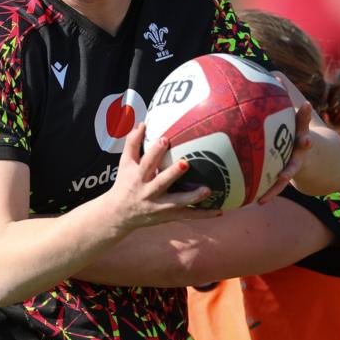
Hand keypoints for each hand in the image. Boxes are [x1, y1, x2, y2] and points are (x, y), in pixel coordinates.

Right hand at [101, 123, 222, 230]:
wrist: (119, 215)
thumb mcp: (125, 164)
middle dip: (172, 174)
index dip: (155, 151)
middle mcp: (148, 192)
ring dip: (192, 197)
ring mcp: (159, 206)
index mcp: (139, 177)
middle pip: (161, 182)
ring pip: (177, 202)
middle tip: (186, 163)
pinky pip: (188, 215)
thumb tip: (142, 123)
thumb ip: (133, 143)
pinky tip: (220, 211)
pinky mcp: (168, 216)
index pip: (146, 162)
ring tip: (208, 190)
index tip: (165, 138)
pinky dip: (203, 214)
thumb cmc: (125, 184)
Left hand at [257, 72, 313, 203]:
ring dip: (288, 176)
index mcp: (301, 130)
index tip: (305, 104)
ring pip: (293, 170)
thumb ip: (279, 94)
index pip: (304, 119)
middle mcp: (302, 147)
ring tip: (281, 179)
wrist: (317, 157)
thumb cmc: (294, 128)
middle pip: (307, 143)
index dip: (305, 112)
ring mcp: (297, 164)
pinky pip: (277, 187)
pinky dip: (270, 193)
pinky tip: (258, 201)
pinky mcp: (287, 178)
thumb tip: (265, 74)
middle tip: (307, 140)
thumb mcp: (288, 111)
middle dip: (307, 140)